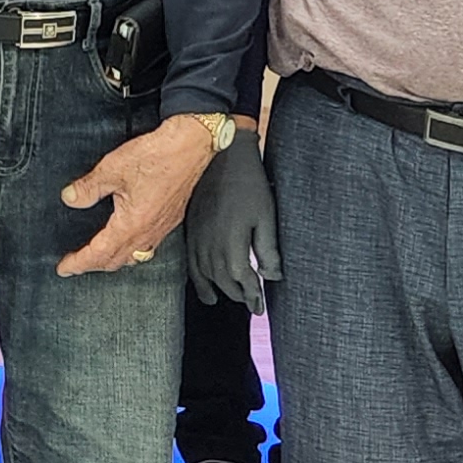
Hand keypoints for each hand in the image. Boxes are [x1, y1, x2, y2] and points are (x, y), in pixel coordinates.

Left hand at [57, 118, 218, 276]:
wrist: (191, 146)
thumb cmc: (157, 155)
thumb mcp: (113, 168)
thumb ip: (89, 187)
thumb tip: (70, 199)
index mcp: (131, 224)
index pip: (99, 254)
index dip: (78, 263)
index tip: (64, 268)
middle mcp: (148, 232)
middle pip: (116, 261)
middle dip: (92, 265)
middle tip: (74, 264)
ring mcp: (161, 228)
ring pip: (133, 257)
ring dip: (112, 260)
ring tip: (97, 256)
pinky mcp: (169, 220)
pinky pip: (147, 247)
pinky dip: (131, 251)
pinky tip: (126, 241)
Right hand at [185, 124, 276, 307]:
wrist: (222, 156)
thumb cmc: (249, 184)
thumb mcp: (266, 216)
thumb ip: (267, 249)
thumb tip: (272, 276)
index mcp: (231, 242)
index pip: (242, 279)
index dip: (252, 295)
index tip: (260, 306)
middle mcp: (210, 244)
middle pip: (223, 280)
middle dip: (238, 295)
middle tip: (251, 304)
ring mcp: (197, 238)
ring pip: (204, 275)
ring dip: (216, 290)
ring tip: (226, 299)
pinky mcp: (190, 230)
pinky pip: (190, 263)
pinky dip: (197, 278)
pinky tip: (204, 286)